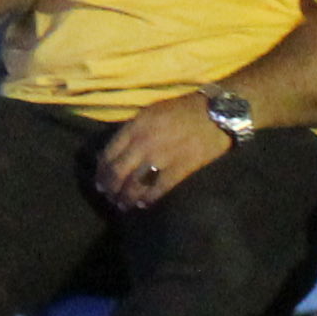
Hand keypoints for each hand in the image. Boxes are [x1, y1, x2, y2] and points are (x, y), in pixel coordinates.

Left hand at [92, 94, 235, 211]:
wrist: (216, 114)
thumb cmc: (182, 111)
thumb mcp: (150, 113)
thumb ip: (132, 130)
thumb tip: (116, 151)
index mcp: (136, 126)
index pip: (109, 153)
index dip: (101, 171)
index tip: (100, 181)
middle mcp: (144, 142)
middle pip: (118, 171)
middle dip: (110, 187)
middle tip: (109, 197)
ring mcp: (162, 156)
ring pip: (135, 183)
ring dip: (126, 197)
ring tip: (123, 204)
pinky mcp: (181, 168)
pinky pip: (159, 189)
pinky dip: (148, 199)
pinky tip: (143, 204)